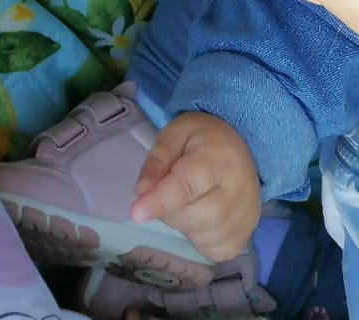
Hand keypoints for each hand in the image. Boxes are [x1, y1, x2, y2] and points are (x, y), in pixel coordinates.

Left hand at [131, 112, 261, 261]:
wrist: (238, 151)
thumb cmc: (202, 140)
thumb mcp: (174, 134)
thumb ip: (157, 160)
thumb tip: (141, 193)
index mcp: (220, 159)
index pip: (187, 186)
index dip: (160, 201)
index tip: (135, 213)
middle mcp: (240, 192)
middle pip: (195, 216)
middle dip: (168, 209)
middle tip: (166, 189)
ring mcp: (247, 218)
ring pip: (203, 236)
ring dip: (182, 224)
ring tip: (185, 199)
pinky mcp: (246, 237)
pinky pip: (213, 250)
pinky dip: (197, 238)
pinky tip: (198, 216)